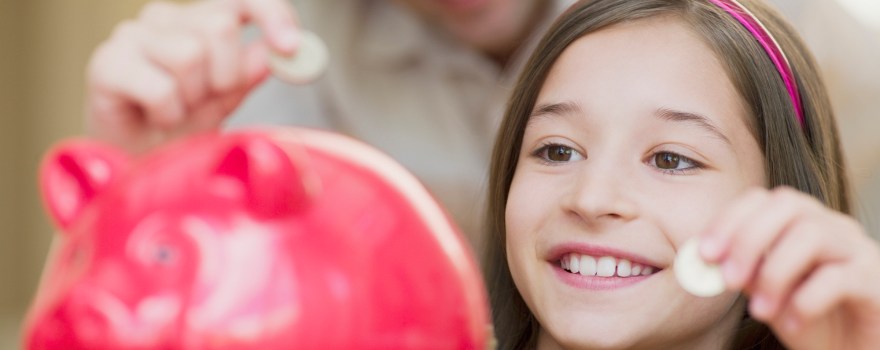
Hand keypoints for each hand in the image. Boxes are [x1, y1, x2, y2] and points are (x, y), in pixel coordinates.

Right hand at [86, 0, 300, 153]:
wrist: (137, 162)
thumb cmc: (181, 126)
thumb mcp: (227, 98)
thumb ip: (250, 71)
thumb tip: (276, 50)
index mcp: (198, 21)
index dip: (271, 15)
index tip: (290, 48)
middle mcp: (164, 19)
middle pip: (220, 26)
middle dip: (226, 75)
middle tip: (207, 101)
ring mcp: (131, 37)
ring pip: (189, 54)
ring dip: (193, 98)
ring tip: (177, 112)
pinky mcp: (106, 64)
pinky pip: (160, 88)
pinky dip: (168, 114)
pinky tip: (156, 119)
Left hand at [699, 187, 879, 349]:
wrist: (851, 348)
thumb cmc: (806, 316)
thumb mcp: (764, 291)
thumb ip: (739, 270)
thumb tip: (704, 259)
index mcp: (799, 220)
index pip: (761, 199)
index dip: (728, 221)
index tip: (704, 254)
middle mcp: (831, 225)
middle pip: (787, 204)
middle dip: (748, 241)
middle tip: (728, 281)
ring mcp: (857, 248)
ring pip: (812, 235)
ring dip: (775, 273)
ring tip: (759, 311)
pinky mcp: (874, 279)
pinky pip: (839, 277)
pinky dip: (805, 301)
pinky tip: (791, 324)